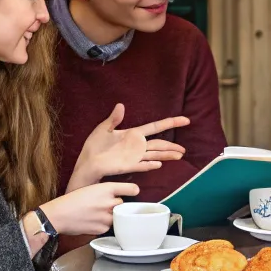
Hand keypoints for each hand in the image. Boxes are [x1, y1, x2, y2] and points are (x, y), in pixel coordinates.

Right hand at [40, 181, 139, 235]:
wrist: (59, 215)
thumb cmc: (73, 200)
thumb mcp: (91, 188)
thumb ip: (107, 192)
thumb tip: (118, 196)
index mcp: (107, 189)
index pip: (131, 189)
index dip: (133, 191)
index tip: (134, 192)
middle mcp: (109, 202)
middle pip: (123, 204)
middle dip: (116, 205)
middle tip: (105, 206)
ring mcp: (106, 216)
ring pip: (117, 217)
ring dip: (111, 216)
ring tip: (97, 214)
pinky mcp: (102, 228)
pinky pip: (108, 227)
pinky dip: (103, 225)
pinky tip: (93, 221)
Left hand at [67, 104, 189, 190]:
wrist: (86, 163)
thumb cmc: (94, 147)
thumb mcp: (103, 128)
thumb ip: (114, 118)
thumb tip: (121, 105)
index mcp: (133, 134)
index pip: (155, 127)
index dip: (170, 123)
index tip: (185, 120)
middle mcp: (136, 146)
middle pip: (159, 144)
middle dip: (172, 146)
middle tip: (184, 149)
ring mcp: (133, 156)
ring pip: (155, 154)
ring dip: (167, 155)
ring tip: (180, 155)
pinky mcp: (127, 166)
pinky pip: (141, 164)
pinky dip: (150, 164)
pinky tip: (159, 164)